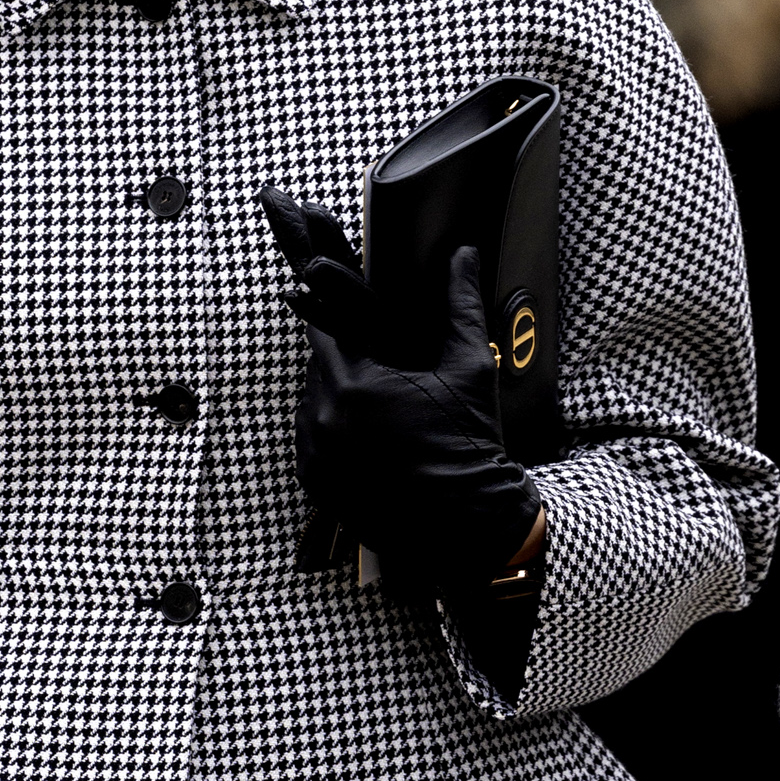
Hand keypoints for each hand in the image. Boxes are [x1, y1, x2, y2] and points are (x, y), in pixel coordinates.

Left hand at [260, 193, 540, 585]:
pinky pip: (310, 440)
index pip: (324, 326)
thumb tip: (463, 255)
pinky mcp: (313, 483)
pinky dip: (329, 432)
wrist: (469, 524)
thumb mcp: (469, 369)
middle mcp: (323, 420)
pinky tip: (368, 437)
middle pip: (317, 366)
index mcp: (355, 385)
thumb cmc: (470, 445)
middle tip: (376, 368)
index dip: (328, 308)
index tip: (325, 297)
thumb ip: (459, 305)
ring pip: (311, 403)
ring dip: (334, 396)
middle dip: (342, 360)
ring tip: (379, 408)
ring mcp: (314, 455)